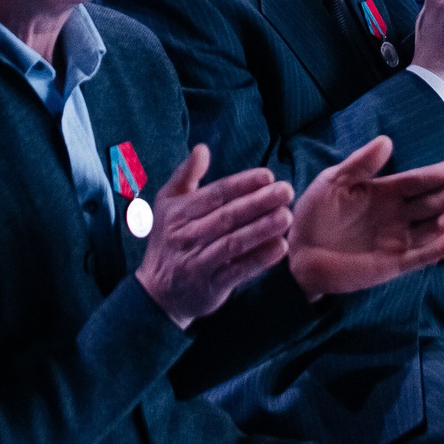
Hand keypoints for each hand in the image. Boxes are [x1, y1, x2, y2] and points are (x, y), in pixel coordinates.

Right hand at [134, 144, 292, 328]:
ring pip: (234, 243)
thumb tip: (201, 149)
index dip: (242, 184)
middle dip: (259, 202)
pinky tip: (280, 247)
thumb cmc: (168, 240)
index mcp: (178, 213)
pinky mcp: (211, 287)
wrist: (157, 294)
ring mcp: (198, 263)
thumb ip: (185, 176)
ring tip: (287, 216)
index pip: (215, 195)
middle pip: (228, 216)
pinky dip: (259, 259)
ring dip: (263, 229)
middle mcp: (187, 236)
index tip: (268, 175)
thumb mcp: (167, 205)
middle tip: (286, 191)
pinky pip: (238, 271)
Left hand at [285, 136, 443, 300]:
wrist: (295, 252)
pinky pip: (419, 256)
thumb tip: (387, 141)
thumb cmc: (314, 213)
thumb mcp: (334, 181)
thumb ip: (360, 164)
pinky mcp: (392, 265)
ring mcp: (396, 240)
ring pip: (432, 228)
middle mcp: (396, 216)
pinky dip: (438, 248)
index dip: (440, 174)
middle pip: (432, 203)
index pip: (418, 181)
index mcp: (385, 192)